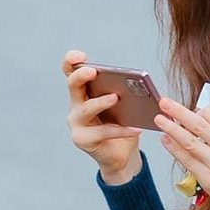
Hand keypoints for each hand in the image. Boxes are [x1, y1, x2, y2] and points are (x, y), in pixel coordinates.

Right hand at [63, 50, 142, 176]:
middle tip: (94, 71)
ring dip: (100, 102)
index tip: (80, 56)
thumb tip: (139, 84)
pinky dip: (121, 130)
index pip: (70, 71)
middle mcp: (75, 104)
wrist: (121, 154)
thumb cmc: (122, 122)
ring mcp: (76, 123)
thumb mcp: (125, 104)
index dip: (71, 61)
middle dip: (81, 76)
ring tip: (116, 97)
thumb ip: (127, 93)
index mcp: (83, 91)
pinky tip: (136, 128)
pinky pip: (102, 133)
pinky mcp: (82, 140)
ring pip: (85, 109)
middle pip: (72, 85)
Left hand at [154, 97, 209, 209]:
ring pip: (188, 142)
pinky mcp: (208, 179)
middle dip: (177, 111)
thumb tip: (200, 116)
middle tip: (163, 102)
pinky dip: (174, 149)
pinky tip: (165, 140)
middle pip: (197, 124)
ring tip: (159, 119)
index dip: (198, 110)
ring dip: (171, 129)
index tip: (190, 110)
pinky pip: (187, 161)